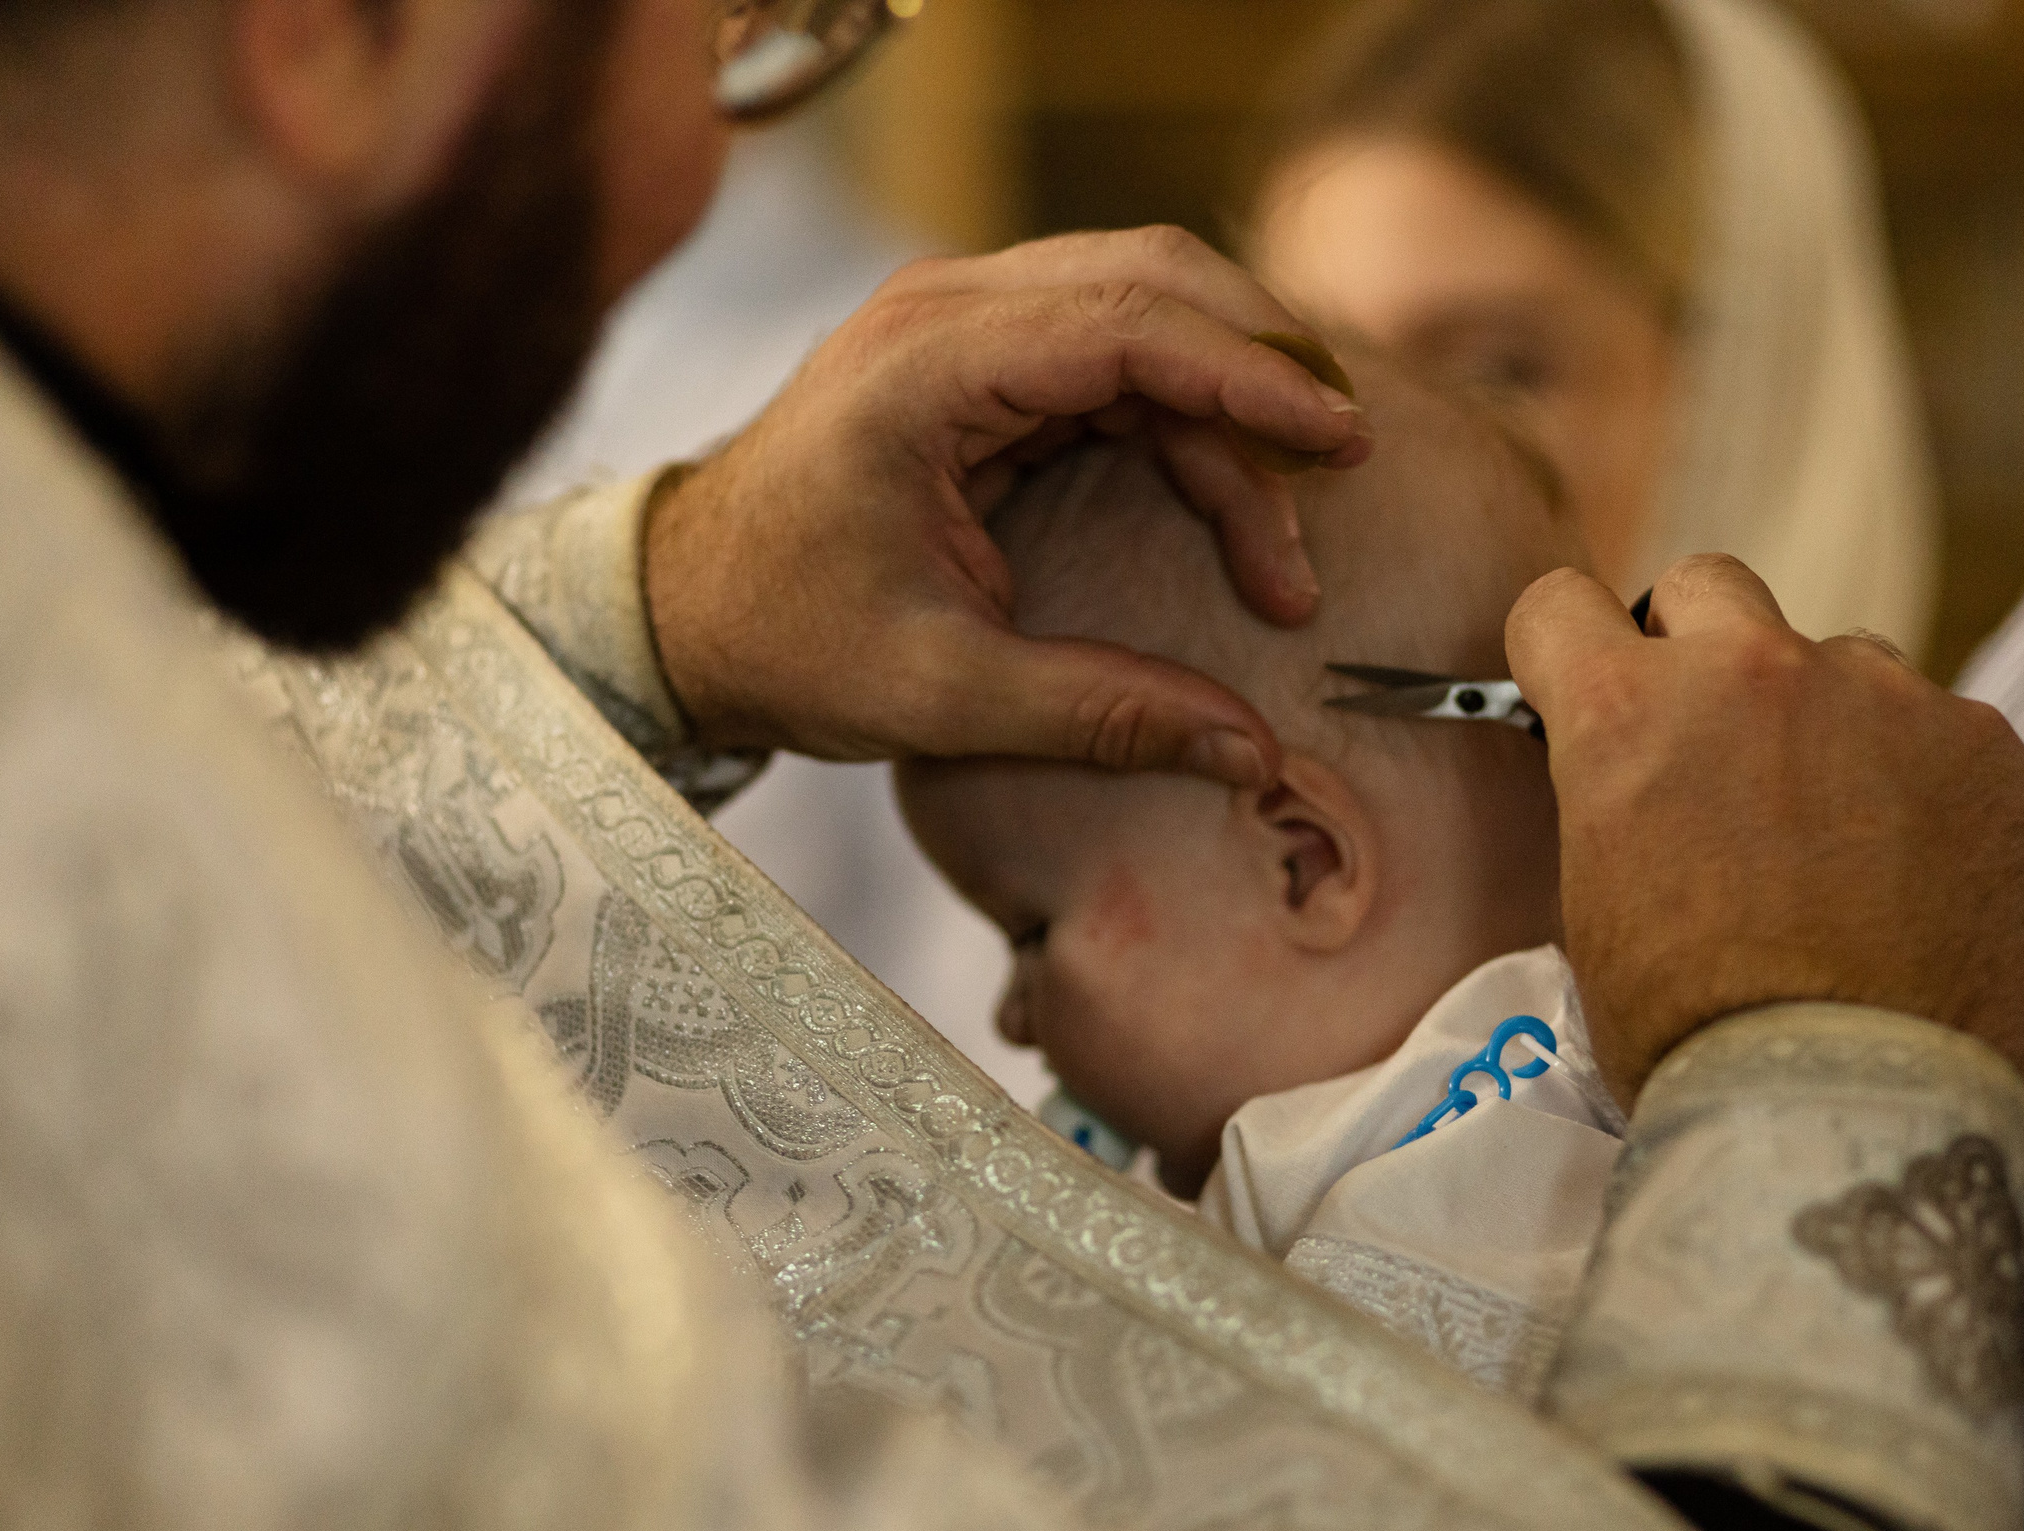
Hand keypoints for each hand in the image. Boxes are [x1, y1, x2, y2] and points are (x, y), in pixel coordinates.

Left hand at [641, 227, 1374, 786]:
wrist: (680, 612)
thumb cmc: (785, 639)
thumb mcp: (941, 695)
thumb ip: (1101, 714)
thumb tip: (1248, 754)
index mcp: (926, 364)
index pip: (1130, 324)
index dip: (1252, 381)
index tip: (1342, 442)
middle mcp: (948, 310)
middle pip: (1156, 283)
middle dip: (1262, 375)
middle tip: (1343, 469)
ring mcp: (963, 324)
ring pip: (1150, 317)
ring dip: (1229, 420)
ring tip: (1279, 557)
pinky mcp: (981, 360)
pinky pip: (1117, 360)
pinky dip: (1186, 424)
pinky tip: (1230, 512)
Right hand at [1506, 556, 2023, 1109]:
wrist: (1849, 1101)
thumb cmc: (1698, 1035)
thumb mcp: (1598, 911)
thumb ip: (1622, 804)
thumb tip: (1653, 790)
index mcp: (1625, 715)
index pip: (1560, 604)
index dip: (1568, 651)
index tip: (1589, 691)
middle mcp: (1749, 673)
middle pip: (1708, 585)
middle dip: (1699, 649)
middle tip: (1719, 746)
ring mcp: (1879, 696)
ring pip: (1839, 658)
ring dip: (1826, 719)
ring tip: (1842, 837)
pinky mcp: (1983, 742)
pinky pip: (1939, 727)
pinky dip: (1922, 782)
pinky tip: (1920, 873)